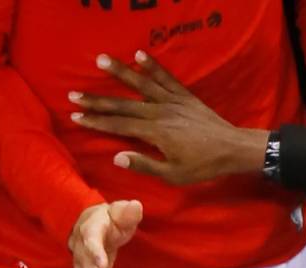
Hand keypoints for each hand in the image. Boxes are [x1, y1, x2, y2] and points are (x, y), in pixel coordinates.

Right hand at [69, 51, 269, 185]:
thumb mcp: (173, 174)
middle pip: (123, 104)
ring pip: (141, 84)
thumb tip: (117, 157)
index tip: (77, 116)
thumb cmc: (203, 166)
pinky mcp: (184, 95)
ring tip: (101, 60)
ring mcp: (172, 101)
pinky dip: (153, 66)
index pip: (119, 125)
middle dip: (97, 100)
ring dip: (120, 72)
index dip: (96, 121)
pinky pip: (166, 78)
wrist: (232, 148)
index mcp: (155, 133)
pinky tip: (139, 54)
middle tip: (73, 94)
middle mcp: (160, 112)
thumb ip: (145, 164)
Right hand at [69, 200, 143, 267]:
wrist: (89, 224)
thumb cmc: (109, 219)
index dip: (94, 253)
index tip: (102, 264)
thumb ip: (127, 212)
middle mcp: (81, 250)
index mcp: (90, 230)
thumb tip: (136, 206)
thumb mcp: (120, 211)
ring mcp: (81, 265)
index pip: (90, 241)